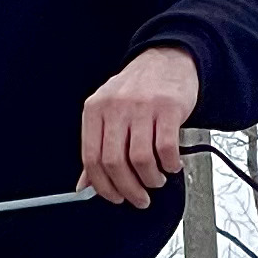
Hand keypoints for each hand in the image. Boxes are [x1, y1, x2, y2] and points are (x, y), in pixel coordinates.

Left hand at [80, 46, 198, 208]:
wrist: (167, 59)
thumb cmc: (137, 89)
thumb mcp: (108, 112)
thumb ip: (97, 147)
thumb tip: (86, 184)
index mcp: (95, 110)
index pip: (91, 158)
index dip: (102, 185)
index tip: (114, 197)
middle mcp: (116, 107)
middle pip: (114, 162)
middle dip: (128, 188)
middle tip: (139, 198)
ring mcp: (142, 107)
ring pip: (140, 159)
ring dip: (150, 179)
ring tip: (156, 180)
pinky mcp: (168, 108)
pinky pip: (166, 148)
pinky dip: (170, 164)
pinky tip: (171, 165)